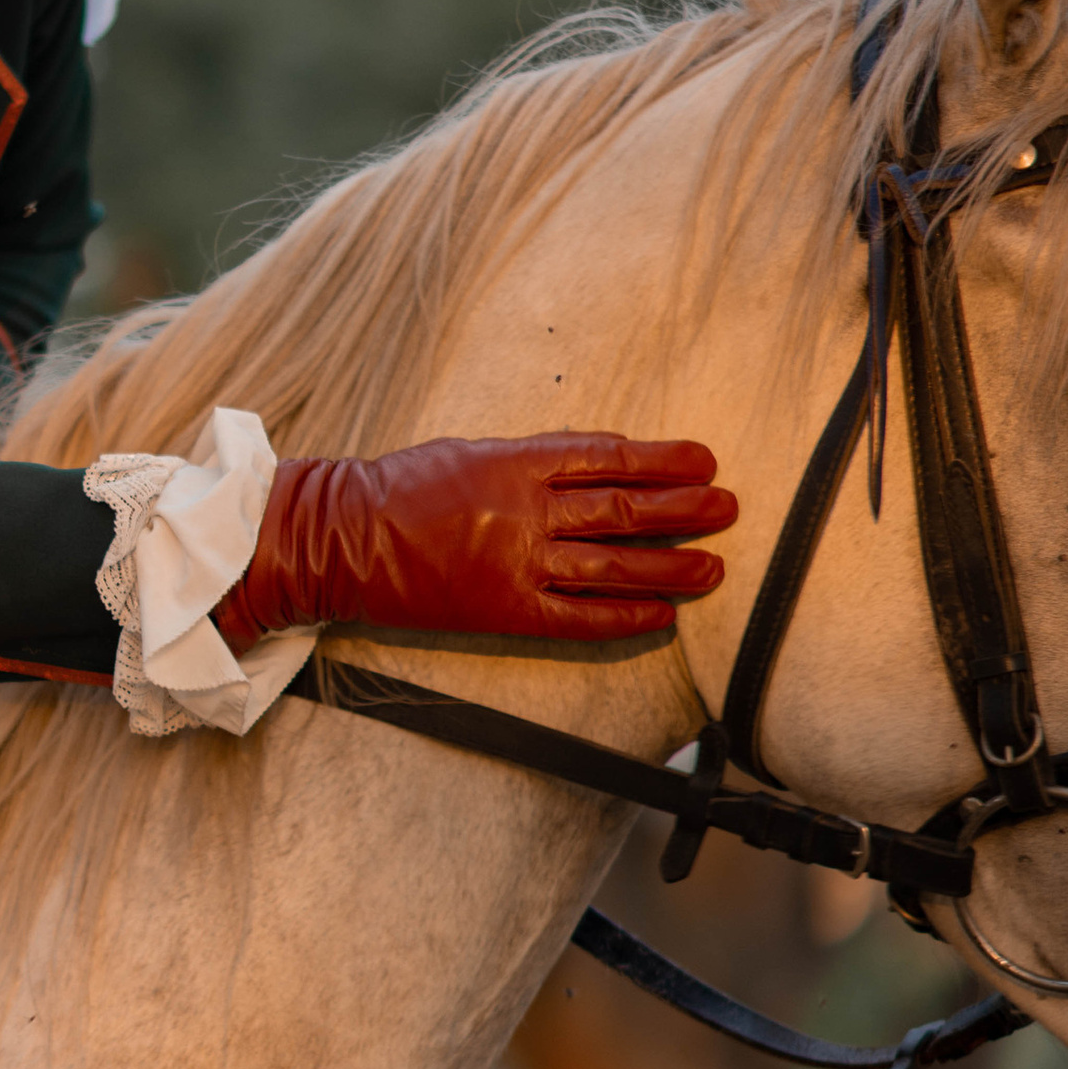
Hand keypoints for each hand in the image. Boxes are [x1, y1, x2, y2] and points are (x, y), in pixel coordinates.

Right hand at [216, 433, 738, 648]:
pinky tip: (659, 617)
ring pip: (613, 564)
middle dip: (684, 509)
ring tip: (713, 567)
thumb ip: (534, 458)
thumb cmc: (401, 489)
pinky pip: (578, 618)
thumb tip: (598, 464)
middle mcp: (526, 510)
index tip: (704, 459)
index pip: (610, 457)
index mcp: (517, 461)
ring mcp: (517, 563)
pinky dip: (623, 616)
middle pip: (625, 509)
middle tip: (726, 508)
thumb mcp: (471, 450)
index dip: (664, 459)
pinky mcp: (503, 609)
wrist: (340, 539)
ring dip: (670, 566)